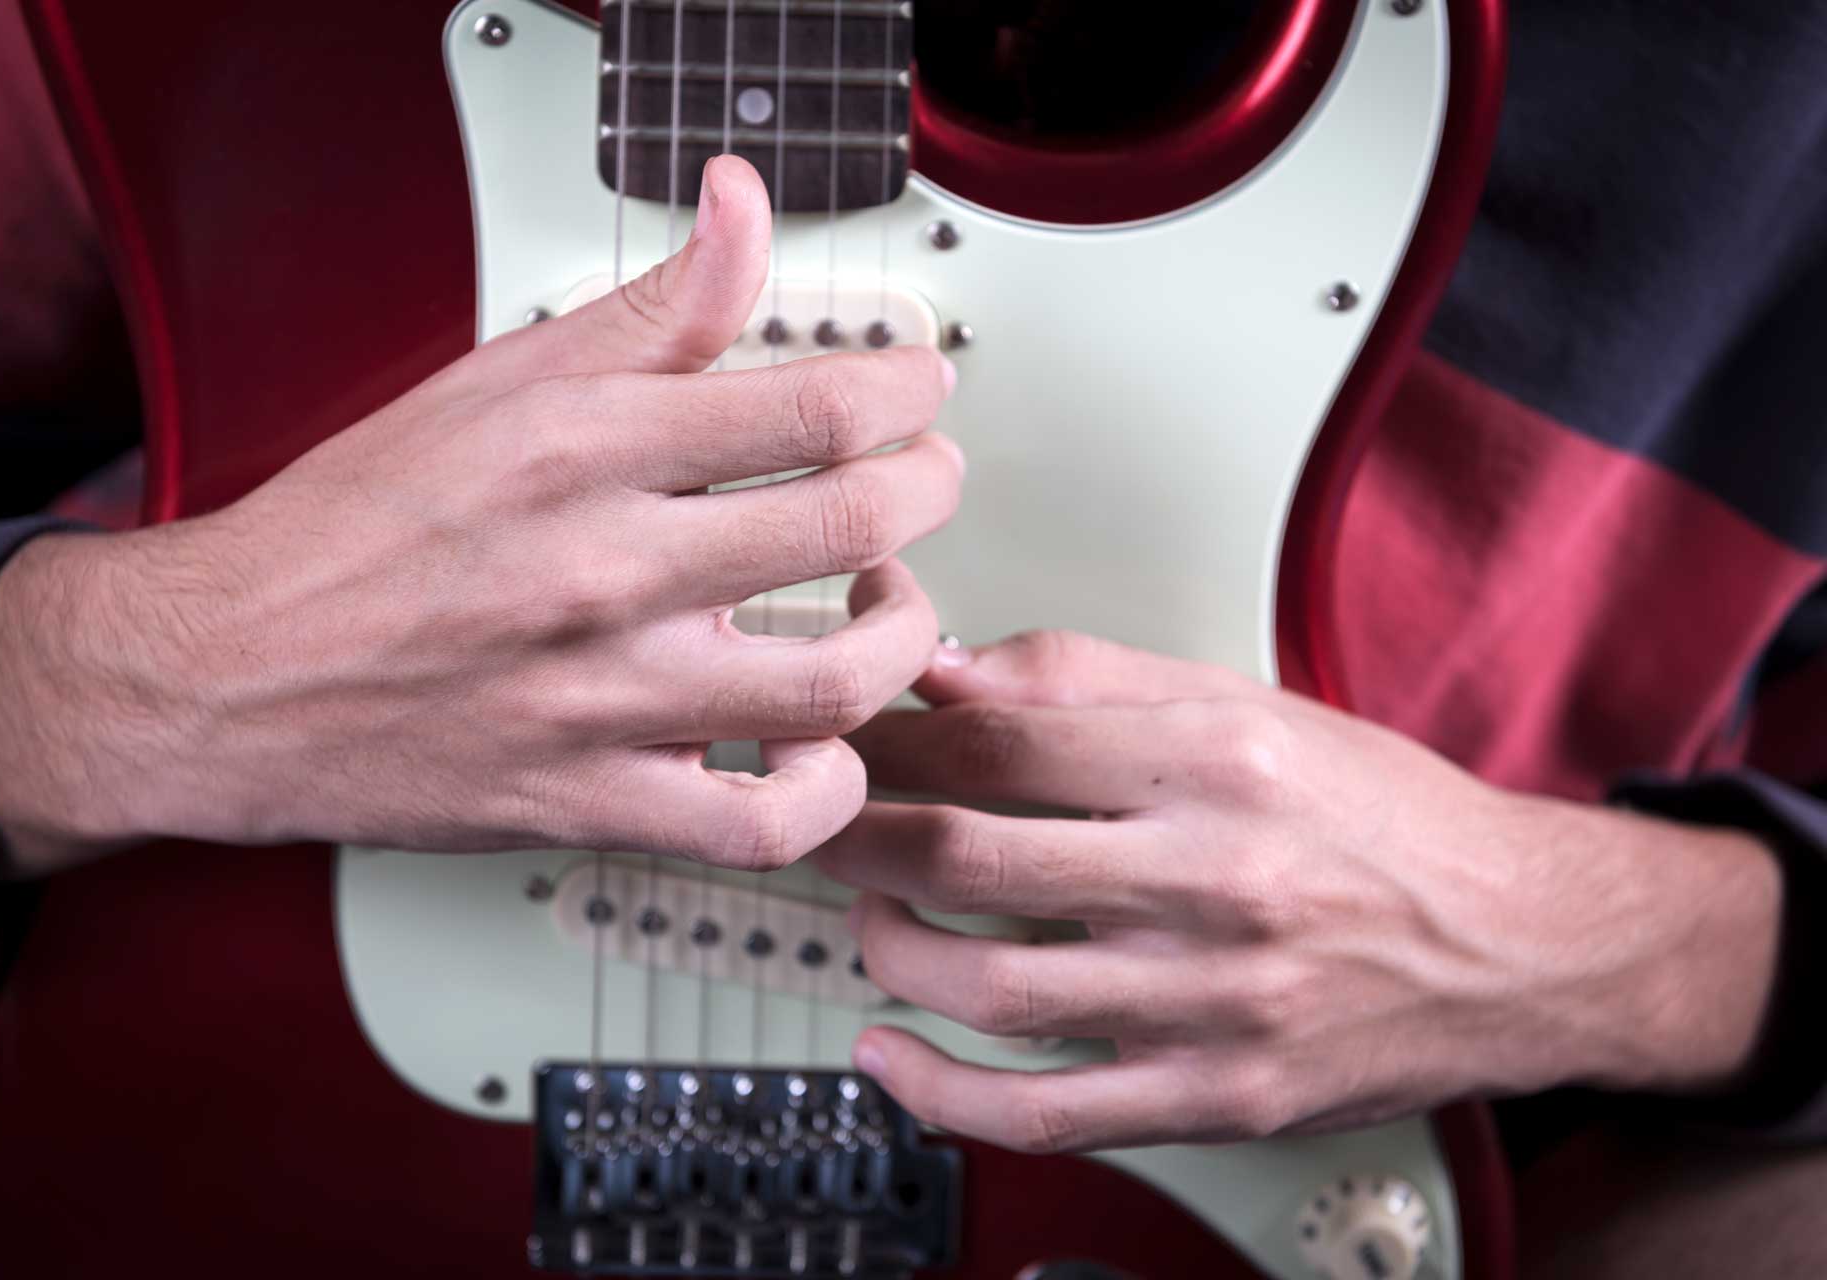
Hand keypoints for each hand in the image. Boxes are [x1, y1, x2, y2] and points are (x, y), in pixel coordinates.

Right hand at [0, 156, 960, 875]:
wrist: (223, 674)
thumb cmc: (353, 528)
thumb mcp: (496, 382)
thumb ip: (648, 310)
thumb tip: (741, 211)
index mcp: (580, 448)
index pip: (815, 406)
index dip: (908, 393)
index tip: (917, 392)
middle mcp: (599, 569)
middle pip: (853, 524)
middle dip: (928, 490)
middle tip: (922, 479)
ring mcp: (600, 697)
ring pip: (835, 683)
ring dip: (900, 637)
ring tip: (883, 605)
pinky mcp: (589, 801)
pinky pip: (760, 825)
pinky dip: (825, 795)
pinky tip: (819, 749)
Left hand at [816, 631, 1782, 1152]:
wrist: (1520, 942)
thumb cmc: (1379, 816)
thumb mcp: (1247, 704)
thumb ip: (1087, 678)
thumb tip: (944, 670)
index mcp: (1216, 759)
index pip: (993, 739)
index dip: (880, 737)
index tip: (828, 736)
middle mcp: (1214, 876)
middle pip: (964, 853)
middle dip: (849, 833)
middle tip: (809, 818)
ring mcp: (1213, 998)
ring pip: (984, 984)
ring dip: (884, 946)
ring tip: (870, 913)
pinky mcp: (1216, 1094)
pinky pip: (1042, 1110)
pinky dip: (939, 1093)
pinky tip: (890, 1056)